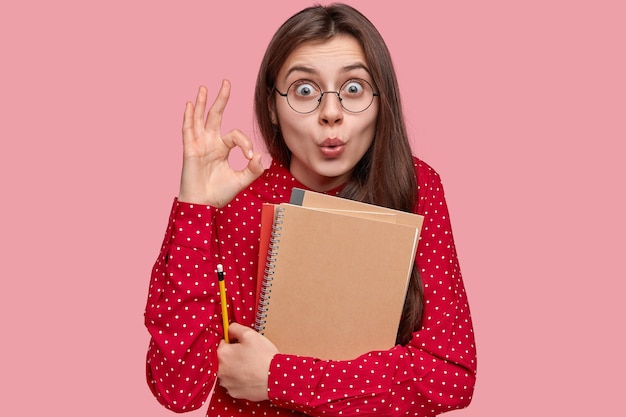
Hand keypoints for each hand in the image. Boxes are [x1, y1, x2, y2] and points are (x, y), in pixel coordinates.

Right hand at [178, 80, 264, 206]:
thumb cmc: (220, 193)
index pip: (236, 134)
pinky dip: (189, 118)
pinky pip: (188, 131)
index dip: (245, 142)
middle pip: (215, 116)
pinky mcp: (190, 150)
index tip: (250, 156)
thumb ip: (253, 169)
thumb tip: (260, 156)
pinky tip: (189, 105)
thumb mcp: (242, 180)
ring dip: (202, 103)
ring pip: (200, 119)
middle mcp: (210, 143)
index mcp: (222, 148)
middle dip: (221, 99)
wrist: (204, 205)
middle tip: (226, 82)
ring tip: (204, 88)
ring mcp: (199, 145)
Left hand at [217, 323, 278, 400]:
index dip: (233, 342)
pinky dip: (240, 380)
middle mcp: (220, 370)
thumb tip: (229, 330)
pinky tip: (251, 377)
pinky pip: (234, 383)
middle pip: (224, 359)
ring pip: (228, 372)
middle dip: (233, 356)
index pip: (222, 343)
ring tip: (251, 367)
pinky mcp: (234, 393)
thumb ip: (235, 328)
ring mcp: (227, 383)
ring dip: (236, 369)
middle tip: (249, 355)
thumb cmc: (263, 356)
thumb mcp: (250, 334)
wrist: (275, 378)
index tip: (243, 345)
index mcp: (222, 354)